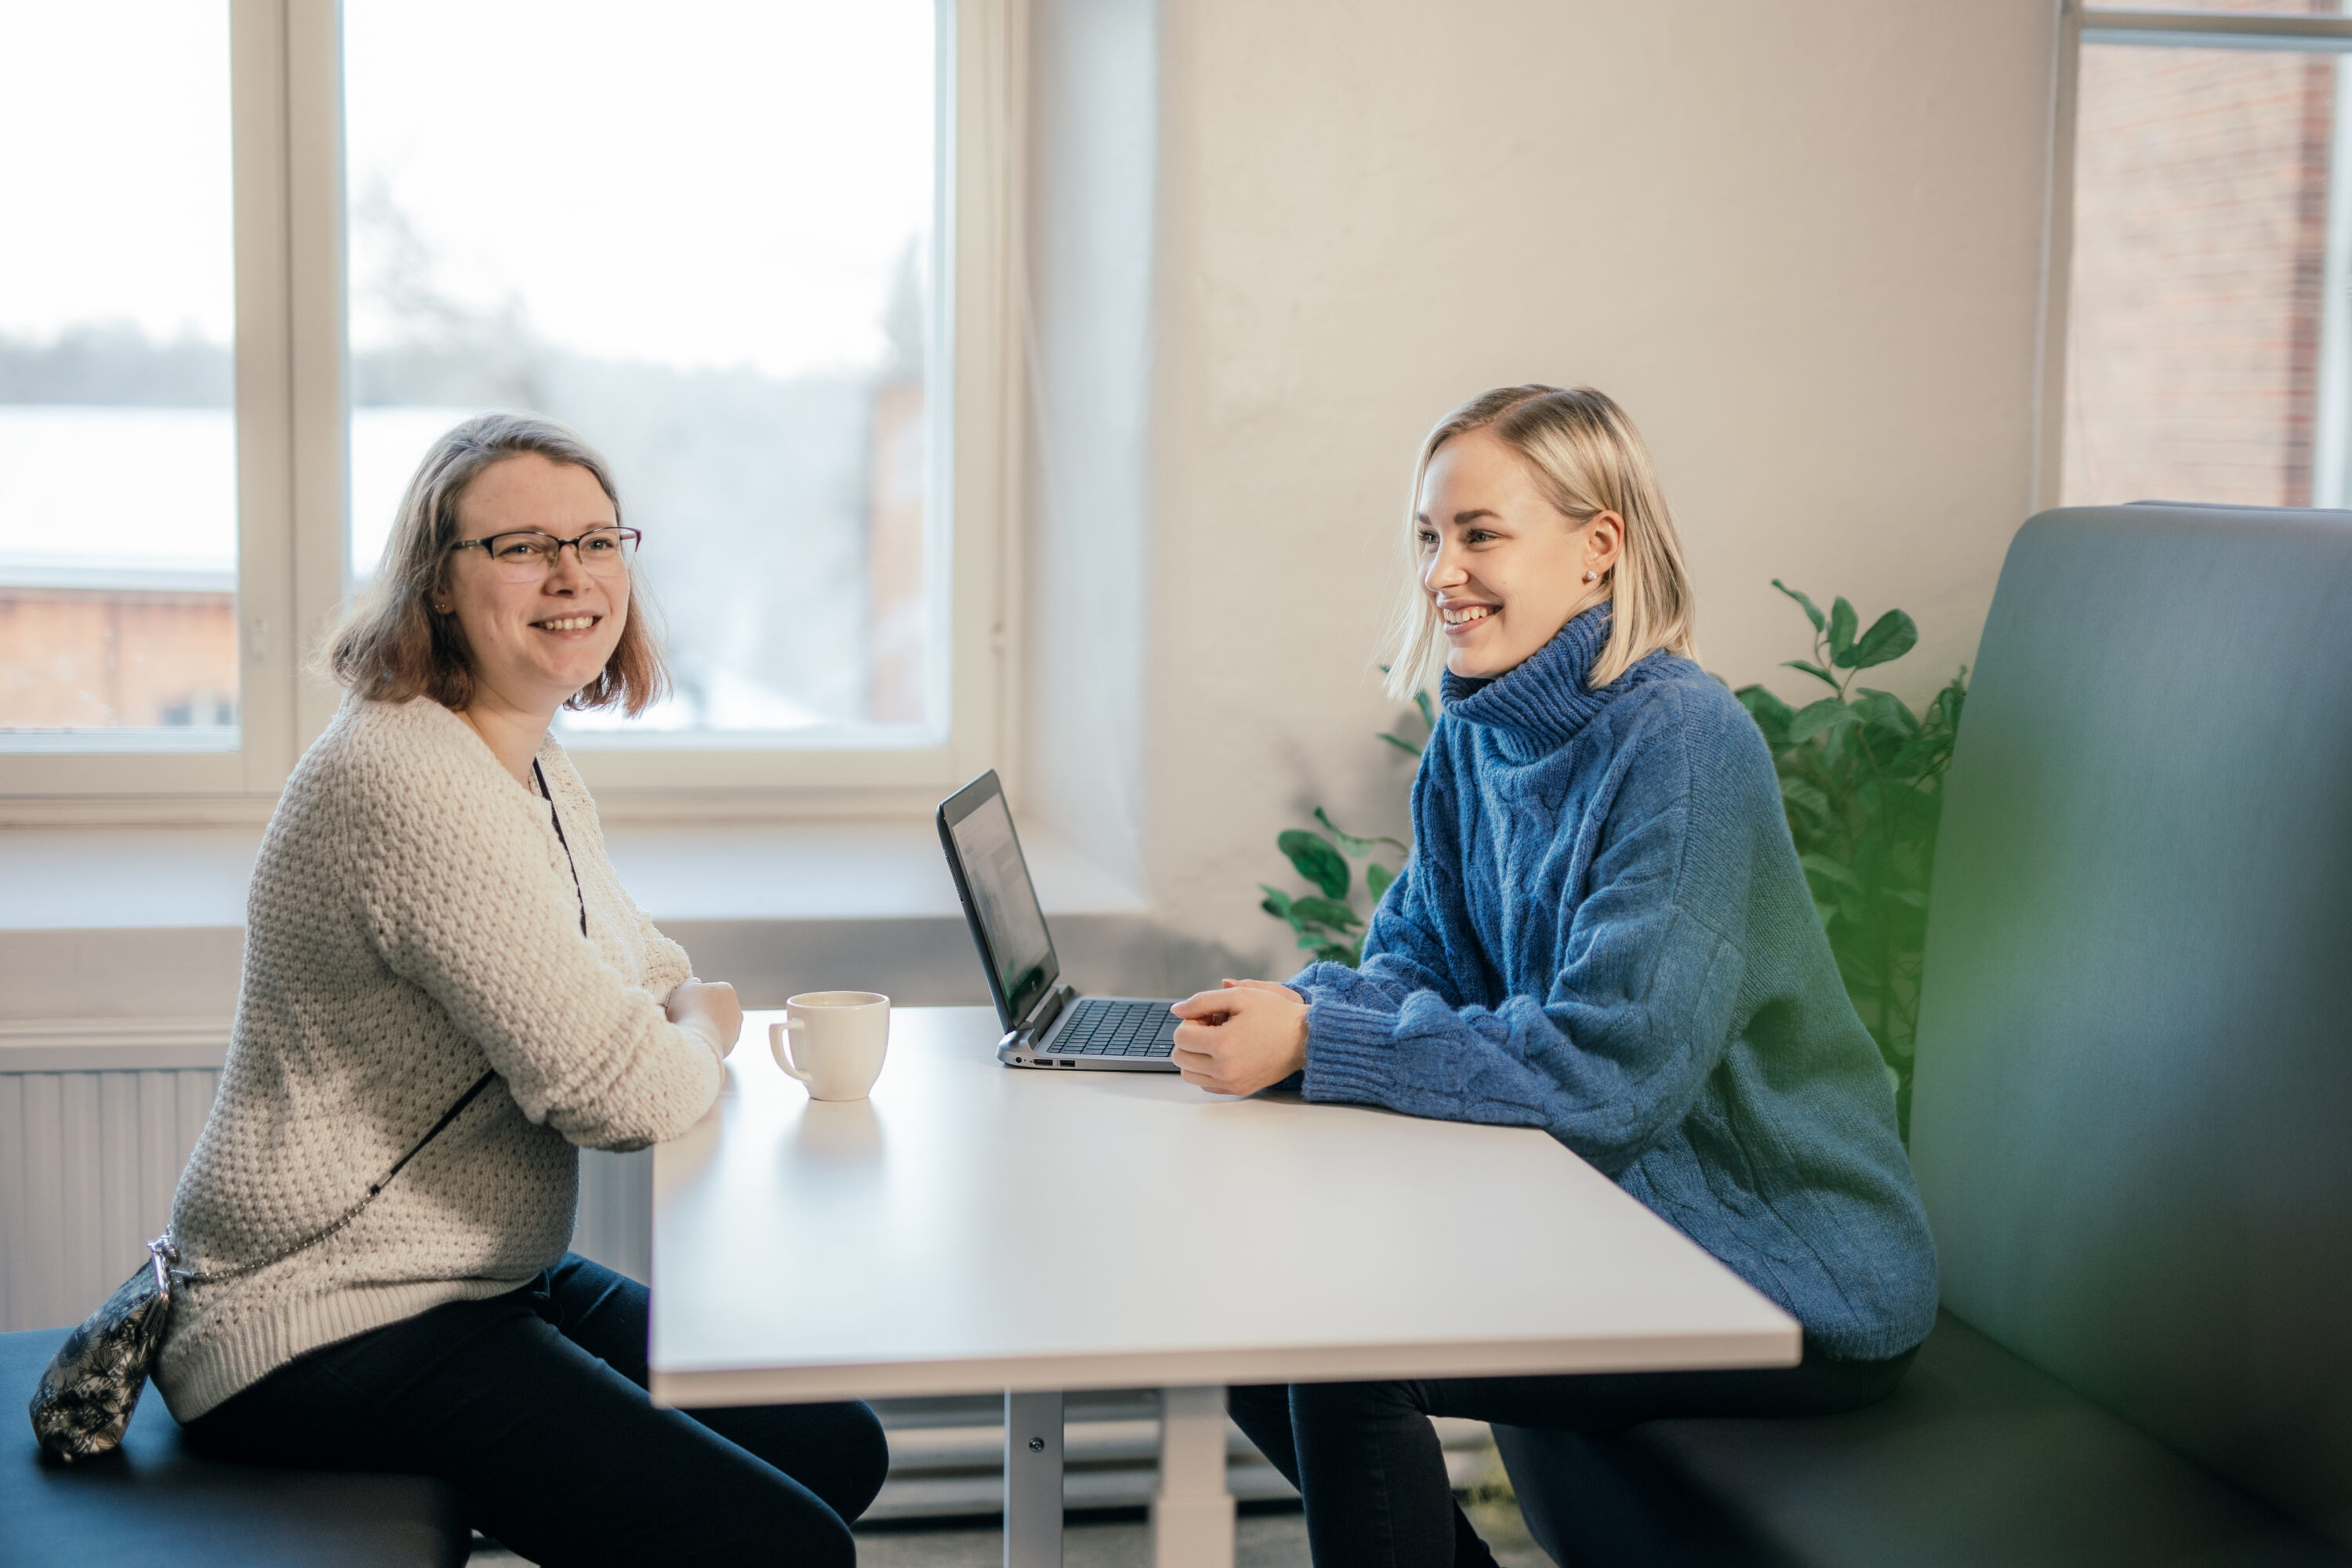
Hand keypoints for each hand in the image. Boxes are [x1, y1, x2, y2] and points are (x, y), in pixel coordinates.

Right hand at [666, 978, 742, 1057]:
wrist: (698, 1039)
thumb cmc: (690, 1009)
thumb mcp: (684, 987)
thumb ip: (691, 983)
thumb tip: (696, 983)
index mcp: (727, 990)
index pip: (712, 989)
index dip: (698, 995)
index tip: (687, 1002)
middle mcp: (736, 1008)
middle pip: (717, 1007)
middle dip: (706, 1011)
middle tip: (688, 1016)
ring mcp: (736, 1027)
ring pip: (719, 1024)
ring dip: (708, 1026)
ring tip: (692, 1030)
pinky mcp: (731, 1043)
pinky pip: (718, 1039)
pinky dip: (709, 1039)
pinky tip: (698, 1040)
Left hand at [1169, 979, 1307, 1096]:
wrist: (1304, 1039)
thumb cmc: (1275, 1014)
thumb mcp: (1240, 996)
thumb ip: (1203, 1000)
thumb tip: (1176, 1010)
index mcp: (1223, 1044)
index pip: (1180, 1036)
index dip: (1191, 1021)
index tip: (1210, 1016)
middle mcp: (1224, 1069)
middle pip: (1180, 1057)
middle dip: (1190, 1039)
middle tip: (1212, 1027)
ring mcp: (1231, 1083)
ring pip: (1189, 1074)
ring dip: (1195, 1056)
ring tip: (1217, 1041)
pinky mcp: (1238, 1090)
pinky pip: (1206, 1084)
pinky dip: (1207, 1069)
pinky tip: (1225, 1054)